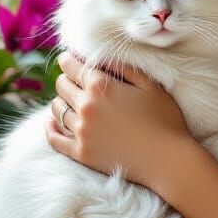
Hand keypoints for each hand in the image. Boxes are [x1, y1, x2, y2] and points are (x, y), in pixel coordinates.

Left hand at [48, 50, 192, 185]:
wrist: (168, 160)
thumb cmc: (165, 119)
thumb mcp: (150, 85)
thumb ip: (123, 67)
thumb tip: (100, 57)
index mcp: (101, 86)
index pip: (72, 66)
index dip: (68, 59)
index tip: (69, 57)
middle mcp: (86, 107)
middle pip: (62, 85)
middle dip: (66, 78)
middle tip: (74, 79)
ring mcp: (81, 132)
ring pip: (57, 109)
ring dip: (61, 101)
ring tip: (69, 99)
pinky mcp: (81, 153)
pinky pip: (54, 138)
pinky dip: (50, 128)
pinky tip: (51, 122)